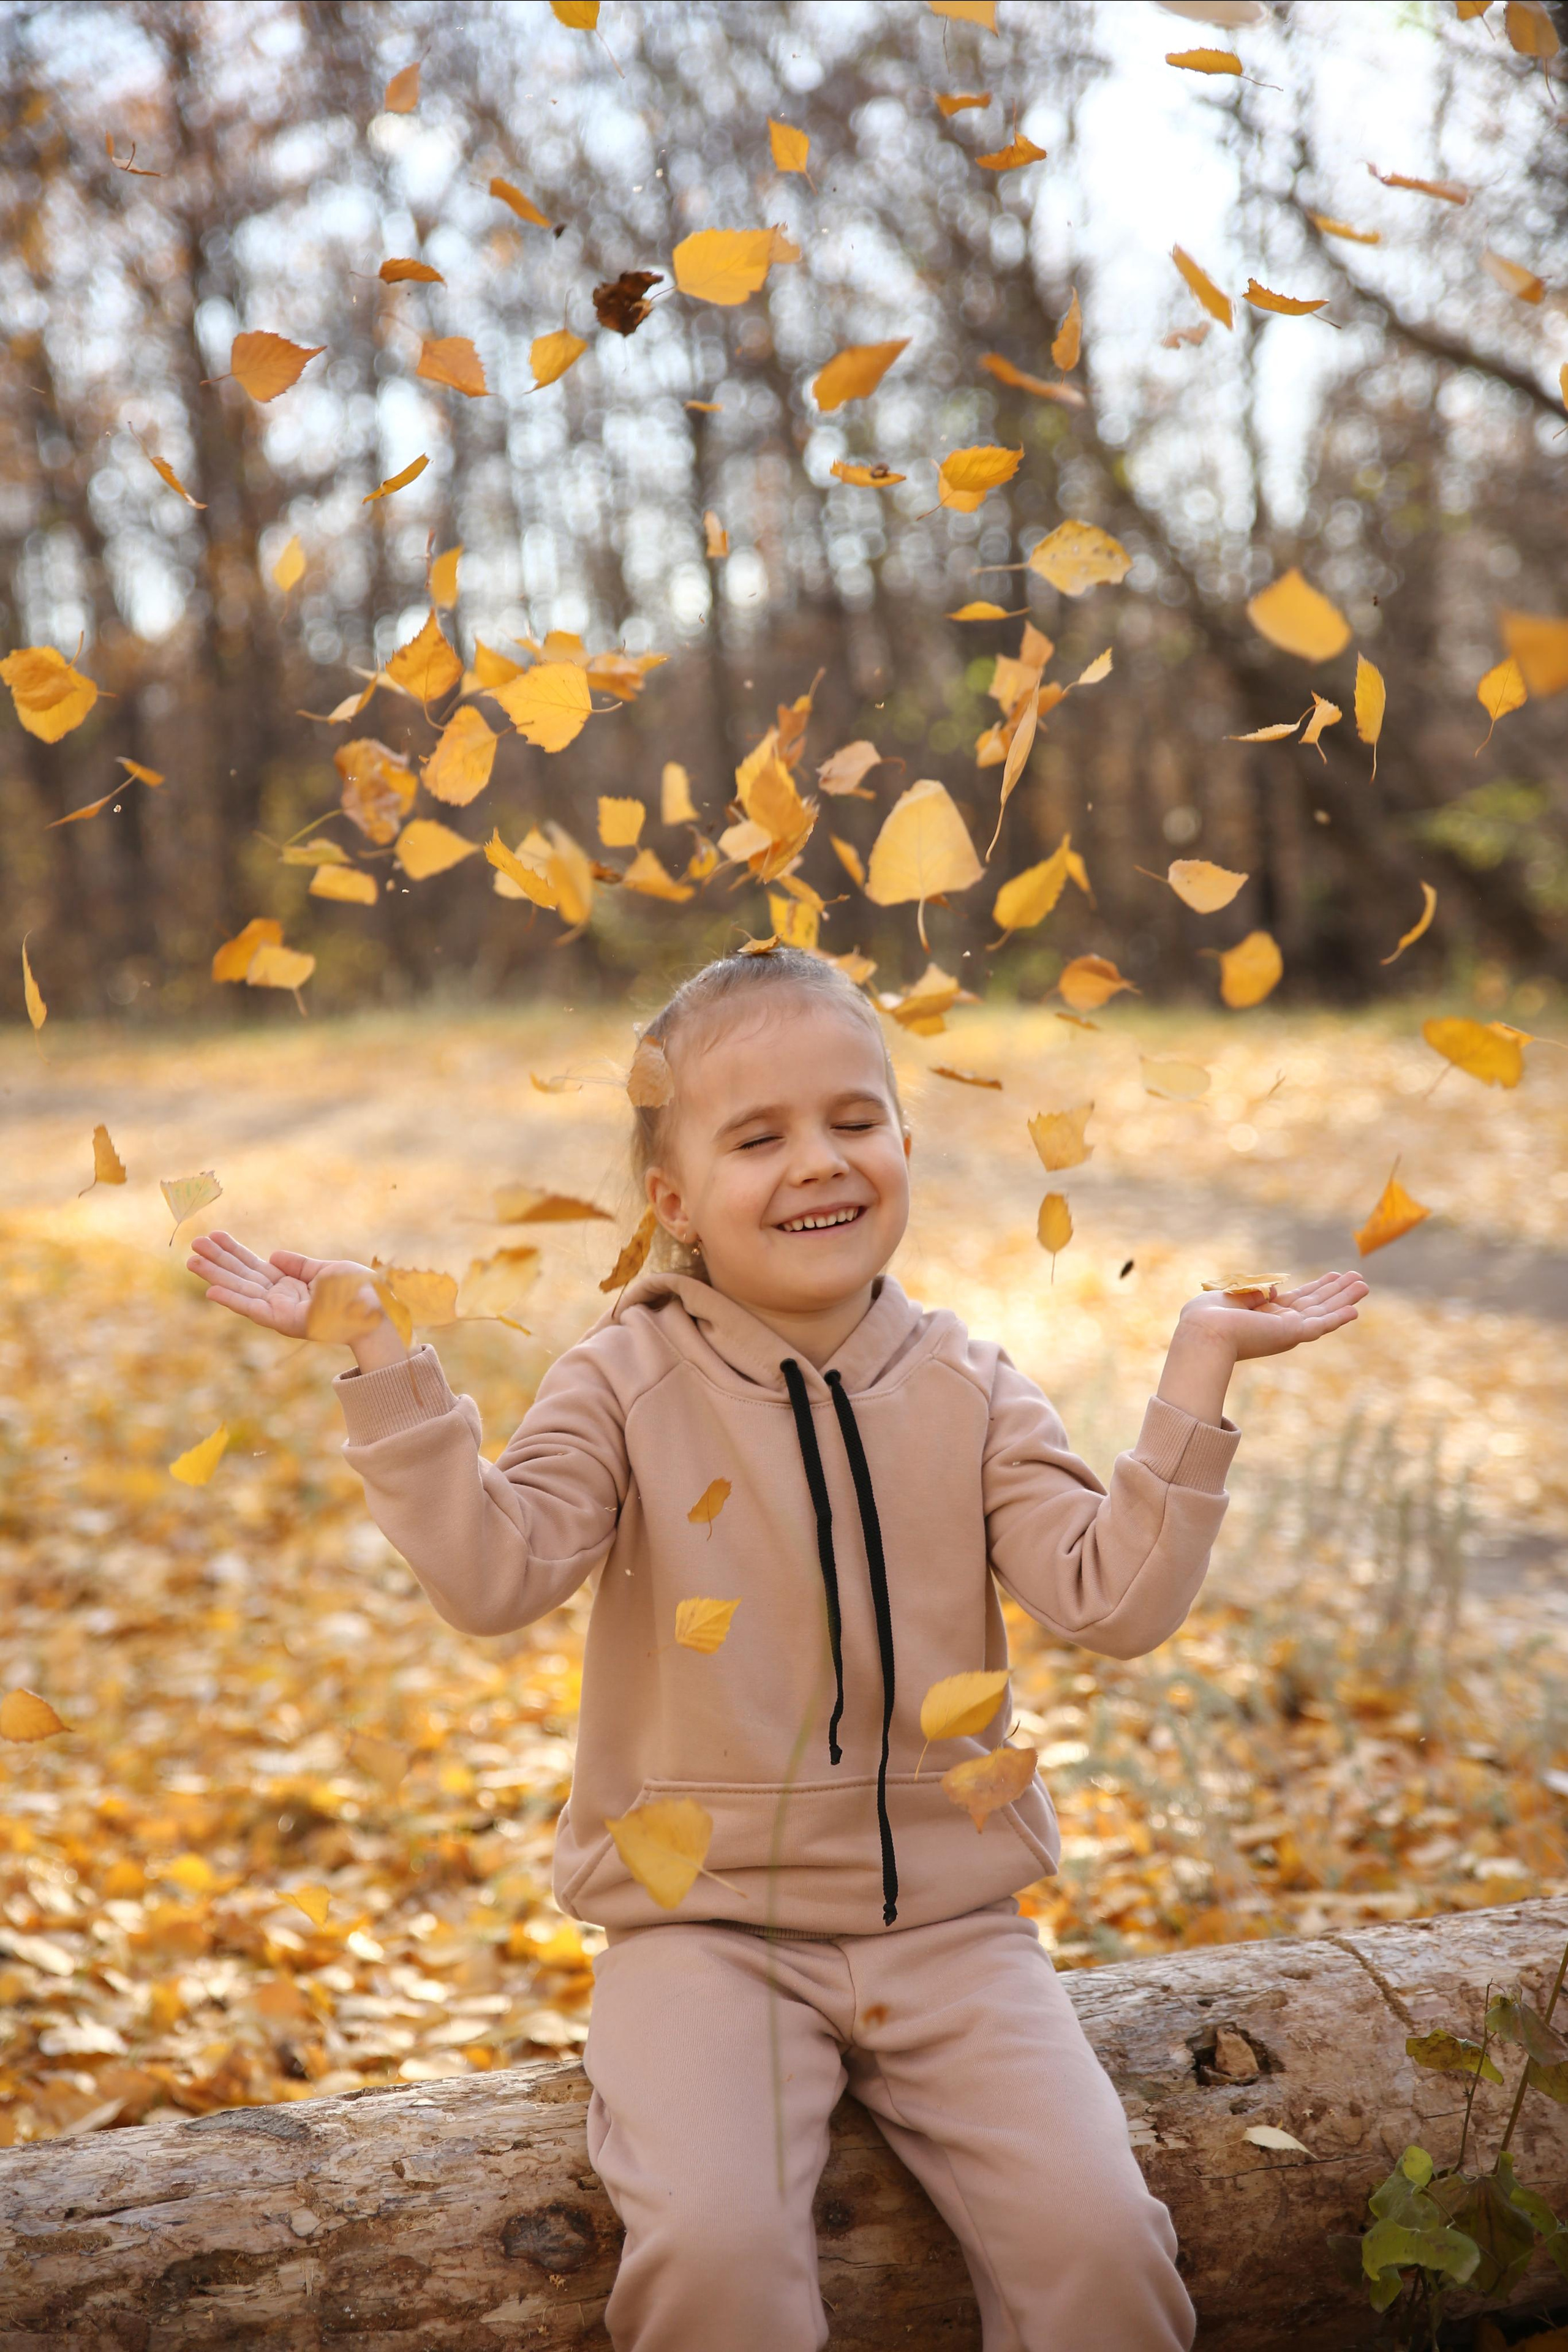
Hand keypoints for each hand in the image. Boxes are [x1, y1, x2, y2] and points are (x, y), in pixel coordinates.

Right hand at [186, 1230, 408, 1368]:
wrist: (376, 1310)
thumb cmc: (357, 1291)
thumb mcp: (325, 1270)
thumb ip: (298, 1265)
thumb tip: (272, 1256)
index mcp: (289, 1285)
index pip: (254, 1266)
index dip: (233, 1251)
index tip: (213, 1236)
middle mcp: (280, 1298)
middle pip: (242, 1275)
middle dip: (217, 1260)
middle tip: (192, 1244)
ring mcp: (280, 1311)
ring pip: (241, 1290)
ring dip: (216, 1276)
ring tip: (191, 1261)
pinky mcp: (283, 1322)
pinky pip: (253, 1309)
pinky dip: (232, 1300)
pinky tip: (211, 1290)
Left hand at [1157, 1270, 1367, 1425]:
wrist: (1203, 1332)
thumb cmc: (1208, 1316)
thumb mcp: (1234, 1296)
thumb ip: (1256, 1292)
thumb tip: (1275, 1290)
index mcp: (1265, 1315)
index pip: (1299, 1300)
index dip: (1318, 1287)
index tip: (1334, 1275)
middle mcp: (1280, 1324)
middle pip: (1317, 1304)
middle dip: (1338, 1291)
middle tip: (1359, 1278)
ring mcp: (1287, 1330)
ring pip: (1324, 1312)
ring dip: (1345, 1299)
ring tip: (1365, 1285)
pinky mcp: (1292, 1334)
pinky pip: (1321, 1325)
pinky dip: (1339, 1317)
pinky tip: (1356, 1310)